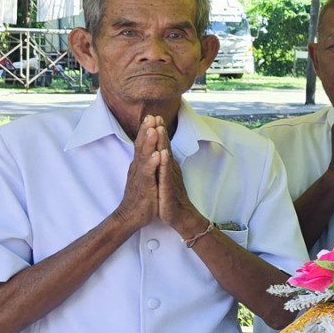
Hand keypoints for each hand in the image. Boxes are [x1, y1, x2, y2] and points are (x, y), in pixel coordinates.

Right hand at [115, 116, 163, 235]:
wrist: (132, 216)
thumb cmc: (141, 196)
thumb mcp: (145, 176)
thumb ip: (147, 163)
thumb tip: (152, 150)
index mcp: (140, 164)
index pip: (143, 144)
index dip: (148, 130)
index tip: (154, 116)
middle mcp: (138, 168)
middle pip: (141, 146)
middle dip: (146, 130)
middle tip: (151, 116)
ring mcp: (140, 176)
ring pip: (144, 156)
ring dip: (149, 143)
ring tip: (153, 130)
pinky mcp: (144, 187)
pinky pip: (148, 174)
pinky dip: (152, 164)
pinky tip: (157, 156)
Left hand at [153, 120, 208, 241]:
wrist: (180, 217)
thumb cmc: (170, 198)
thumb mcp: (164, 178)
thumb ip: (163, 165)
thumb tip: (161, 153)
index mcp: (166, 167)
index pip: (162, 146)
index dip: (158, 131)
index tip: (154, 116)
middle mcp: (169, 169)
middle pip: (164, 147)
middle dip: (160, 131)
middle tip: (156, 116)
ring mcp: (170, 178)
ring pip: (165, 157)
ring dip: (162, 142)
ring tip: (159, 128)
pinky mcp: (168, 188)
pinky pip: (165, 174)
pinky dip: (163, 163)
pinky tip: (162, 154)